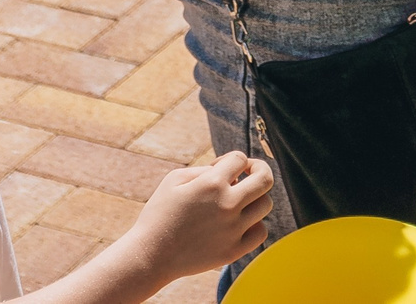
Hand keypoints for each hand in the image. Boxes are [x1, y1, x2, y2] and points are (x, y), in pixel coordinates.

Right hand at [124, 151, 273, 279]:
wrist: (150, 256)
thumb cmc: (159, 213)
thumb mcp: (175, 179)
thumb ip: (205, 169)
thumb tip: (232, 172)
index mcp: (212, 183)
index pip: (241, 159)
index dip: (233, 160)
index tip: (222, 168)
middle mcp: (228, 204)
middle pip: (265, 178)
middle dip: (259, 169)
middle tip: (249, 173)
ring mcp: (233, 229)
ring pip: (266, 205)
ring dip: (255, 198)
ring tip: (240, 201)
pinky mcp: (233, 251)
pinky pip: (261, 232)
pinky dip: (255, 225)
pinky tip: (241, 223)